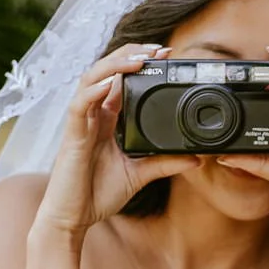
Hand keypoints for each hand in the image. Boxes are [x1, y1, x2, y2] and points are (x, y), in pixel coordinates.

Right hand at [35, 46, 197, 238]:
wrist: (73, 219)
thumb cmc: (97, 194)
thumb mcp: (139, 175)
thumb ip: (164, 163)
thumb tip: (196, 159)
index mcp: (107, 120)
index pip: (121, 80)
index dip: (139, 63)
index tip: (166, 55)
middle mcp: (93, 115)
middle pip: (106, 70)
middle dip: (131, 54)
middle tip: (159, 49)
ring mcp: (81, 123)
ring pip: (92, 79)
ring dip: (115, 65)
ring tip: (139, 58)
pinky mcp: (72, 136)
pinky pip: (80, 106)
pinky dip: (94, 91)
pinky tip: (110, 84)